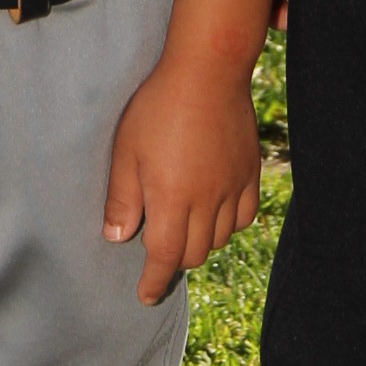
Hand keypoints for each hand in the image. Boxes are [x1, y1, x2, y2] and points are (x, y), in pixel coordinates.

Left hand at [103, 50, 261, 304]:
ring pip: (220, 238)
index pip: (165, 258)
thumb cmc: (158, 107)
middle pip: (193, 252)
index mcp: (172, 200)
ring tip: (184, 226)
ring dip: (200, 242)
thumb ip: (121, 198)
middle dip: (174, 259)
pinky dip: (229, 225)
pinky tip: (216, 212)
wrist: (207, 70)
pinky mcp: (249, 172)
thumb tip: (117, 237)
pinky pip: (244, 216)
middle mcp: (207, 201)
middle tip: (158, 246)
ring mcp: (232, 187)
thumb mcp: (126, 150)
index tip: (145, 295)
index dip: (153, 281)